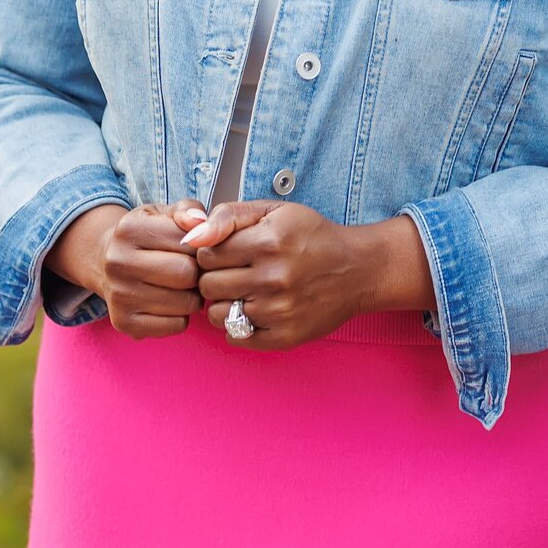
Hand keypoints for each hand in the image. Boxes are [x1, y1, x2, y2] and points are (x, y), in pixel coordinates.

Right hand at [48, 201, 209, 339]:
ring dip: (194, 296)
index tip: (195, 247)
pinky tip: (172, 302)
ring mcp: (118, 296)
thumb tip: (201, 222)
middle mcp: (117, 262)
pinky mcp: (124, 323)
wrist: (107, 262)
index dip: (201, 246)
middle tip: (194, 269)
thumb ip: (188, 210)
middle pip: (185, 274)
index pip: (189, 241)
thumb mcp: (163, 213)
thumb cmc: (146, 235)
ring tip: (183, 285)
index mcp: (129, 229)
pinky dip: (183, 316)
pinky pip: (177, 325)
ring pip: (185, 303)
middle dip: (198, 272)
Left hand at [176, 199, 372, 349]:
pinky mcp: (284, 337)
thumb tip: (190, 237)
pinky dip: (238, 325)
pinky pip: (236, 337)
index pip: (206, 253)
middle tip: (236, 272)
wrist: (358, 269)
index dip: (212, 251)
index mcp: (268, 241)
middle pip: (207, 285)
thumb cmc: (313, 236)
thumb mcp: (273, 211)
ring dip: (225, 303)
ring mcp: (279, 311)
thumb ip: (227, 216)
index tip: (229, 252)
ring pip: (217, 314)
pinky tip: (256, 309)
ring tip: (246, 291)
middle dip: (215, 277)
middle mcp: (273, 278)